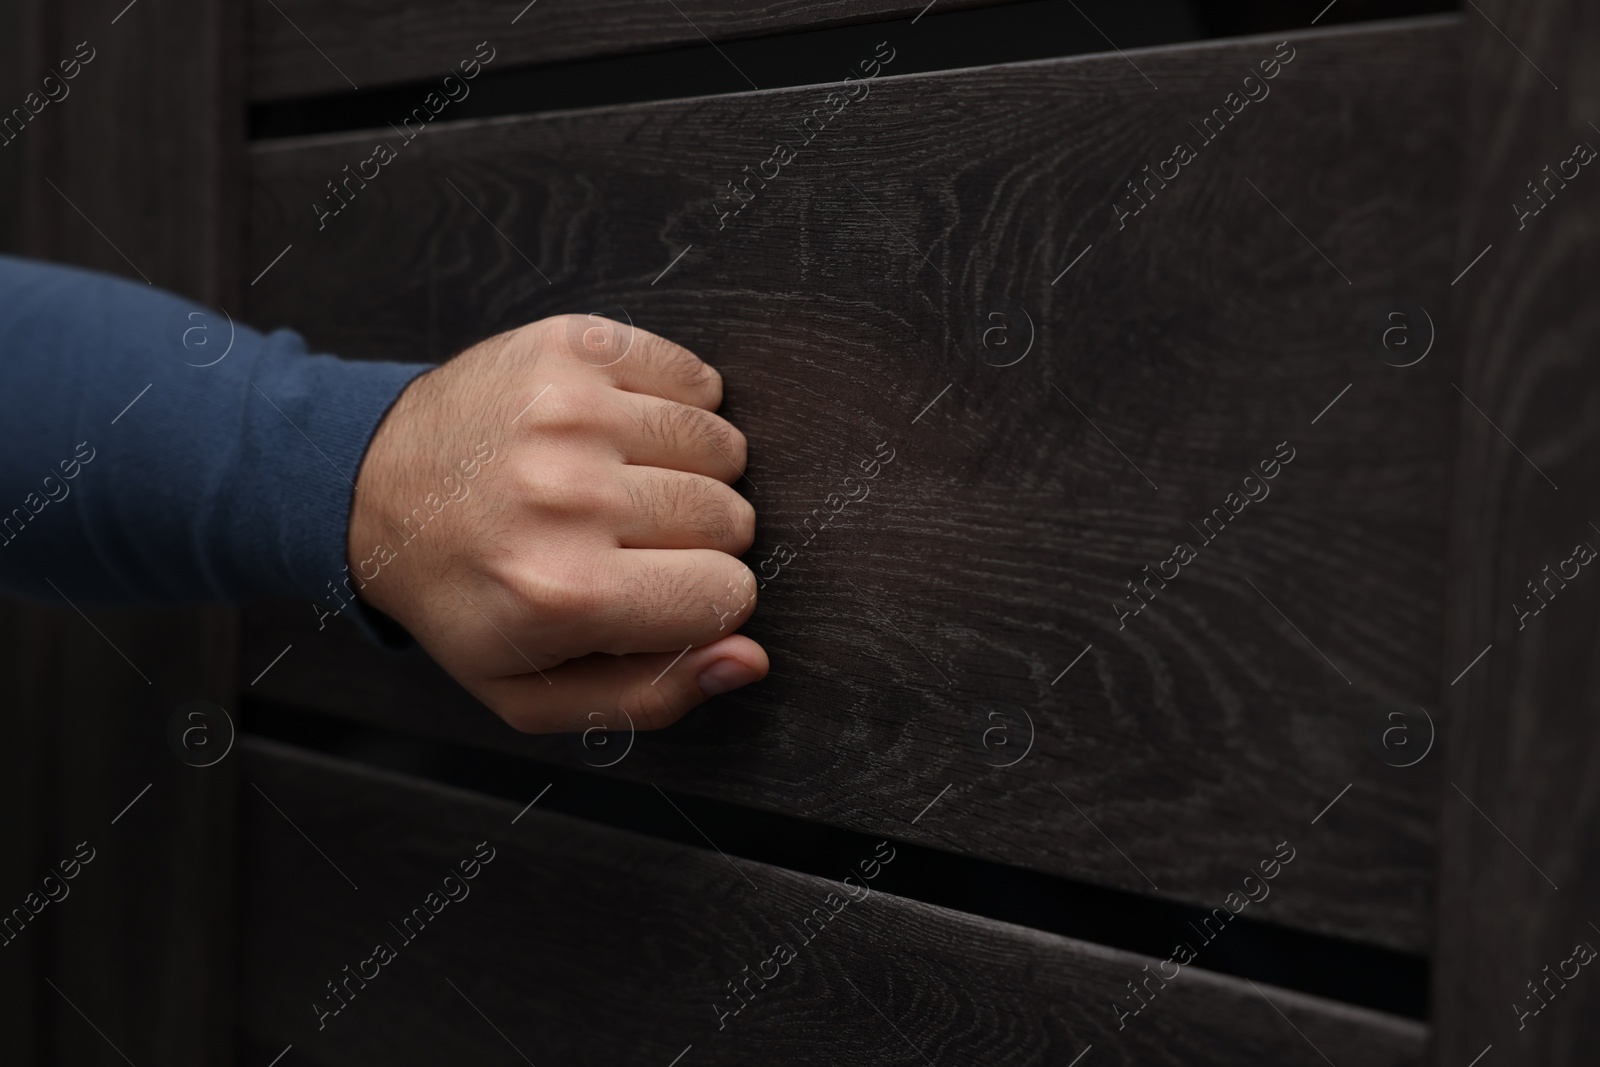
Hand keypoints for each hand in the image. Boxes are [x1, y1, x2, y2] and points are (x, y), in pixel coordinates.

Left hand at [346, 315, 766, 732]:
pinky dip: (680, 407)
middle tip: (633, 541)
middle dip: (700, 540)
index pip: (727, 593)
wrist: (374, 491)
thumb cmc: (465, 598)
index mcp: (563, 591)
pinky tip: (627, 434)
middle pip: (731, 516)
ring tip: (628, 485)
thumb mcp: (533, 693)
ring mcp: (568, 410)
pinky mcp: (571, 348)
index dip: (706, 601)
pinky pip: (697, 377)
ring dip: (692, 471)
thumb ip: (651, 696)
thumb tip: (749, 657)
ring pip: (722, 444)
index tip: (662, 592)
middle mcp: (565, 494)